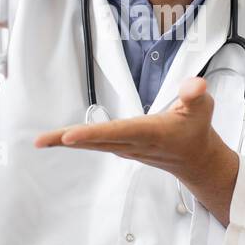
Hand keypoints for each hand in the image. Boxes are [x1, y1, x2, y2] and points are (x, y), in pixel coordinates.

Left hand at [34, 77, 240, 224]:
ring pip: (92, 145)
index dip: (92, 133)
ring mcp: (126, 149)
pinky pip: (94, 145)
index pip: (117, 131)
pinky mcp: (121, 148)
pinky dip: (76, 141)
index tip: (69, 136)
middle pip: (96, 141)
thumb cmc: (196, 129)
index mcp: (150, 132)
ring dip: (66, 141)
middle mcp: (134, 143)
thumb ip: (196, 94)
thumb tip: (194, 84)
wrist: (195, 159)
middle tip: (41, 140)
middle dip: (68, 139)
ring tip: (41, 140)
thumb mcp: (203, 108)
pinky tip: (60, 139)